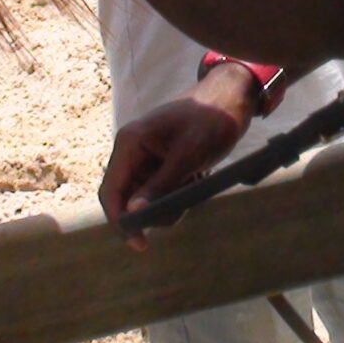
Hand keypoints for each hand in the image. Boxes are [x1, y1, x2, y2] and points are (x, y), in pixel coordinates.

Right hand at [98, 62, 258, 248]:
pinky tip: (197, 179)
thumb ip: (160, 184)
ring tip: (194, 184)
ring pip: (146, 198)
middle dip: (152, 211)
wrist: (232, 99)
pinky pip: (161, 190)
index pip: (111, 191)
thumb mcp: (188, 155)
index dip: (120, 220)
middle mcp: (133, 151)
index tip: (139, 243)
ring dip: (169, 202)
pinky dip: (178, 194)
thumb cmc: (210, 120)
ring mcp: (147, 157)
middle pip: (127, 198)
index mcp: (130, 143)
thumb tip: (134, 212)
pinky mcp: (162, 163)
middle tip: (182, 210)